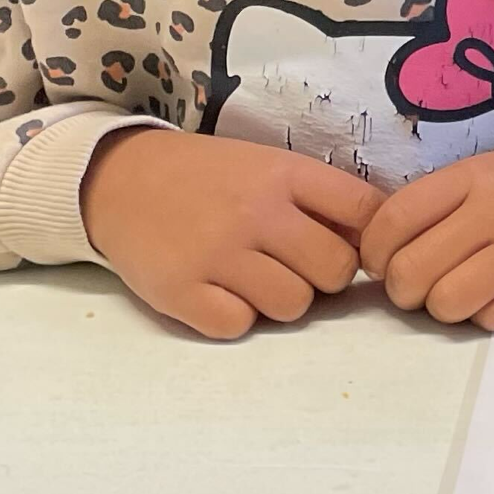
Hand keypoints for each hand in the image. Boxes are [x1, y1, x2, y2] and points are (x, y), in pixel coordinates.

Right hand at [82, 126, 382, 340]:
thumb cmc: (208, 179)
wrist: (119, 180)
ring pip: (293, 306)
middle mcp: (255, 212)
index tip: (354, 249)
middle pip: (336, 271)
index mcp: (285, 174)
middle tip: (294, 266)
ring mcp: (217, 253)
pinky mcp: (180, 291)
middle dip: (323, 277)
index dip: (371, 240)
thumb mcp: (267, 167)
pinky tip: (218, 292)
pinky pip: (239, 326)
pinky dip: (234, 317)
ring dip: (280, 300)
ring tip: (252, 278)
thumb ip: (319, 201)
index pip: (365, 212)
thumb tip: (374, 247)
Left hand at [360, 129, 493, 329]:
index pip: (393, 220)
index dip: (372, 251)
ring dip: (442, 306)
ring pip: (447, 304)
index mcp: (471, 178)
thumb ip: (434, 205)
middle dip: (403, 288)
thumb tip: (379, 253)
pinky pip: (491, 320)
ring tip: (457, 291)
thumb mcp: (483, 172)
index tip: (380, 261)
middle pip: (412, 272)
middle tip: (418, 284)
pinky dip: (484, 315)